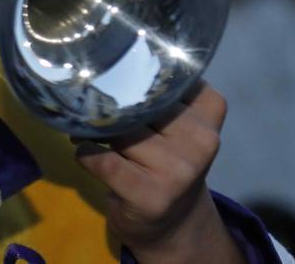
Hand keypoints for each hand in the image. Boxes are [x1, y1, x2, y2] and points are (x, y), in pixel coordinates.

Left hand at [75, 82, 244, 263]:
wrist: (176, 227)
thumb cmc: (169, 164)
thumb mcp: (176, 126)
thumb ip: (157, 95)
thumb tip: (103, 68)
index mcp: (208, 112)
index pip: (165, 75)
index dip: (134, 75)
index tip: (115, 76)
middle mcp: (200, 140)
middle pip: (138, 103)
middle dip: (111, 106)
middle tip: (93, 109)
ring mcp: (178, 170)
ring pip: (120, 130)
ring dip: (96, 131)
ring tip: (89, 133)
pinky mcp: (149, 194)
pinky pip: (103, 160)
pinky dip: (86, 154)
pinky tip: (87, 156)